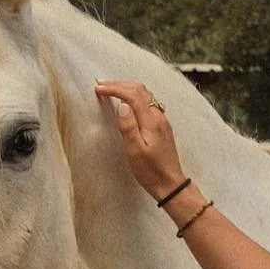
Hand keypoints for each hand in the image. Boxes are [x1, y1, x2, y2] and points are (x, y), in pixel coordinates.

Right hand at [94, 79, 185, 201]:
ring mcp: (162, 120)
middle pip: (140, 90)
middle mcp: (159, 116)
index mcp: (152, 121)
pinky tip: (126, 102)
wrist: (170, 184)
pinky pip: (148, 103)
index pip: (132, 95)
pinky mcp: (161, 126)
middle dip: (120, 84)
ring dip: (127, 88)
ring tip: (111, 89)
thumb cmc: (151, 171)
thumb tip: (122, 105)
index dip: (114, 89)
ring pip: (145, 95)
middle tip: (101, 85)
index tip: (98, 89)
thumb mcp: (135, 151)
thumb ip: (128, 127)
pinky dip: (134, 97)